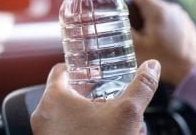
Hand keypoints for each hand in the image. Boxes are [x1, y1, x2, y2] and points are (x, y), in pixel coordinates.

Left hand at [31, 60, 160, 134]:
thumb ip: (141, 86)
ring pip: (65, 112)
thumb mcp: (127, 114)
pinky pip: (64, 129)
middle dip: (89, 92)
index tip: (92, 68)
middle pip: (65, 91)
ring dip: (87, 110)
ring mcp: (45, 133)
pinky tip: (103, 132)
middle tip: (105, 92)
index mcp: (54, 99)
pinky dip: (81, 126)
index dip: (78, 66)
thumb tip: (151, 67)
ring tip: (108, 115)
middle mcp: (44, 115)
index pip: (60, 70)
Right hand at [129, 0, 195, 85]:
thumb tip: (114, 21)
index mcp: (157, 10)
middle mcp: (170, 8)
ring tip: (148, 41)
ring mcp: (180, 15)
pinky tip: (161, 43)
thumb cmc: (166, 61)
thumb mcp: (137, 48)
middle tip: (133, 33)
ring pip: (157, 11)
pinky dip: (162, 28)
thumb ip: (124, 31)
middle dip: (138, 15)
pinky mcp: (186, 23)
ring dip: (150, 22)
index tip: (121, 10)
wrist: (193, 71)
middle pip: (147, 2)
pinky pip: (168, 19)